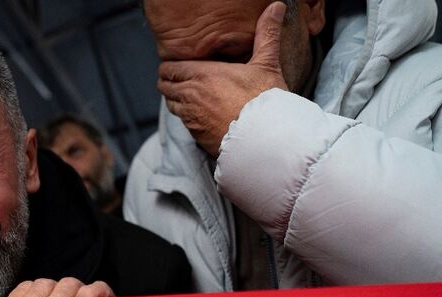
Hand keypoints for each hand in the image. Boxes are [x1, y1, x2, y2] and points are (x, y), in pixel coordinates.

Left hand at [158, 1, 287, 155]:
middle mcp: (190, 95)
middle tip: (180, 79)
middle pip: (165, 86)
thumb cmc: (265, 100)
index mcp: (201, 74)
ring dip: (176, 99)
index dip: (171, 66)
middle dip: (170, 81)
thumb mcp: (267, 63)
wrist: (265, 138)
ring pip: (171, 105)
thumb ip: (266, 34)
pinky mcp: (196, 135)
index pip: (169, 67)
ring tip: (188, 96)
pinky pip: (182, 123)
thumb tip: (276, 6)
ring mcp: (190, 117)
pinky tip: (199, 114)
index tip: (179, 65)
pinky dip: (186, 117)